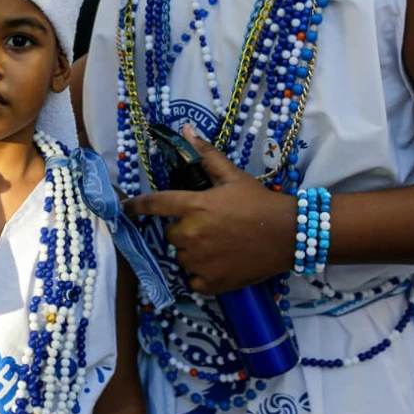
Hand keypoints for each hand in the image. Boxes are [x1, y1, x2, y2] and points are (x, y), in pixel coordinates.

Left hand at [131, 126, 294, 294]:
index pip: (155, 204)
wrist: (289, 234)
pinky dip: (201, 275)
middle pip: (171, 235)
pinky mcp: (212, 282)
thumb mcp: (233, 176)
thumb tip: (186, 130)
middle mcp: (192, 235)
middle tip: (209, 226)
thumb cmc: (260, 202)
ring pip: (182, 257)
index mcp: (194, 206)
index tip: (124, 208)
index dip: (136, 206)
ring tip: (218, 246)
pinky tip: (218, 266)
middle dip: (184, 230)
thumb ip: (207, 156)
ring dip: (192, 253)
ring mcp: (200, 261)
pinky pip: (193, 280)